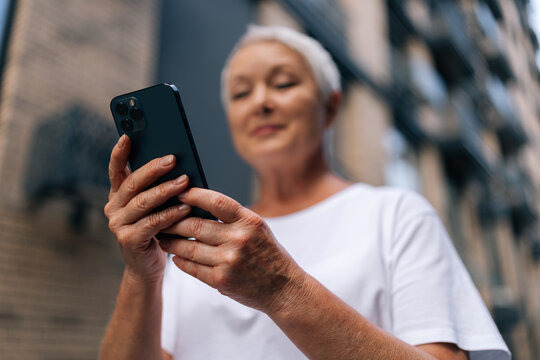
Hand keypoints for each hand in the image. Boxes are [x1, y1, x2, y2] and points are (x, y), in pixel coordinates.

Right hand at [104, 135, 192, 282]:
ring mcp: (118, 225)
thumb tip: (179, 166)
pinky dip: (170, 214)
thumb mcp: (154, 208)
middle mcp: (113, 208)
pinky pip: (152, 223)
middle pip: (132, 183)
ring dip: (166, 190)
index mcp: (118, 196)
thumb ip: (157, 189)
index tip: (126, 136)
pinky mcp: (128, 240)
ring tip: (185, 181)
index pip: (115, 170)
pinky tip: (185, 207)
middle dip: (153, 169)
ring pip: (143, 202)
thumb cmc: (157, 232)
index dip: (119, 153)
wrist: (148, 267)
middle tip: (173, 159)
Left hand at [159, 187, 303, 313]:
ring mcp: (229, 261)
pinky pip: (193, 268)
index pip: (215, 201)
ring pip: (189, 247)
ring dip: (171, 242)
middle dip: (173, 221)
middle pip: (195, 225)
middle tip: (160, 218)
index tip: (178, 192)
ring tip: (163, 238)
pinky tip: (176, 257)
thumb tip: (197, 206)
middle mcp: (239, 239)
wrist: (283, 288)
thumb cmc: (268, 254)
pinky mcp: (222, 281)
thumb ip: (232, 218)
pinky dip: (181, 261)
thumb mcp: (257, 228)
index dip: (193, 195)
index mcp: (248, 221)